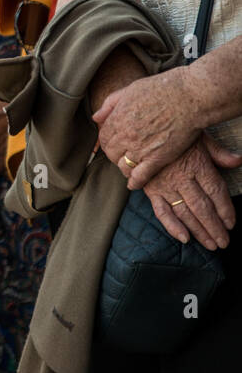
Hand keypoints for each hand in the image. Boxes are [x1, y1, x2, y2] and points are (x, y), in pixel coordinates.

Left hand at [93, 68, 227, 189]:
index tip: (114, 143)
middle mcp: (125, 136)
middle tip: (121, 155)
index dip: (107, 142)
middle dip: (114, 155)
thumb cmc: (163, 88)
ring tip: (129, 167)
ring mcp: (140, 149)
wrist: (191, 97)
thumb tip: (96, 118)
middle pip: (111, 153)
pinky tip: (134, 184)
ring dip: (124, 168)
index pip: (103, 138)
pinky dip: (135, 182)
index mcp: (117, 119)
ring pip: (123, 166)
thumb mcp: (130, 90)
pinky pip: (140, 176)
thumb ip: (110, 104)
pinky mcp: (158, 159)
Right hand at [142, 134, 239, 249]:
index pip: (216, 192)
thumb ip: (218, 152)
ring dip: (199, 231)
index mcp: (197, 164)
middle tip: (223, 242)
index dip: (226, 209)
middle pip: (202, 207)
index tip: (232, 224)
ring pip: (185, 213)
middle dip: (214, 227)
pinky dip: (172, 226)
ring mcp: (165, 185)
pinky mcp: (150, 189)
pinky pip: (161, 211)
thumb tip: (238, 161)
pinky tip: (183, 237)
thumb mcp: (199, 136)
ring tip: (210, 244)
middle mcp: (182, 178)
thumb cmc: (174, 131)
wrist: (140, 127)